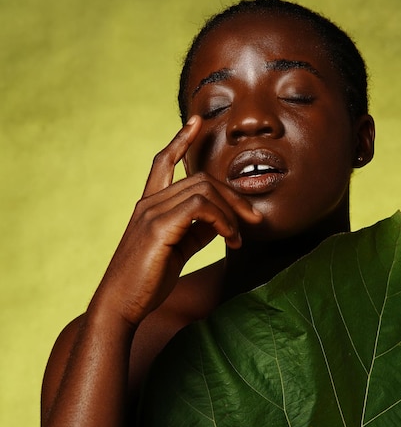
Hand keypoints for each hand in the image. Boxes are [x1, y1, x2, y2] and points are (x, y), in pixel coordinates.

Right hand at [88, 116, 261, 328]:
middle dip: (233, 195)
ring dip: (231, 211)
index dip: (181, 140)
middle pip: (200, 178)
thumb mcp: (177, 249)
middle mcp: (148, 203)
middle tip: (254, 218)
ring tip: (241, 236)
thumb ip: (197, 230)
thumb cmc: (148, 280)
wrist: (121, 306)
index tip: (197, 121)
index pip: (163, 162)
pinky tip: (231, 238)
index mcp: (149, 205)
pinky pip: (200, 208)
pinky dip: (223, 220)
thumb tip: (223, 220)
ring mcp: (151, 212)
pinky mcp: (159, 228)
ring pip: (203, 190)